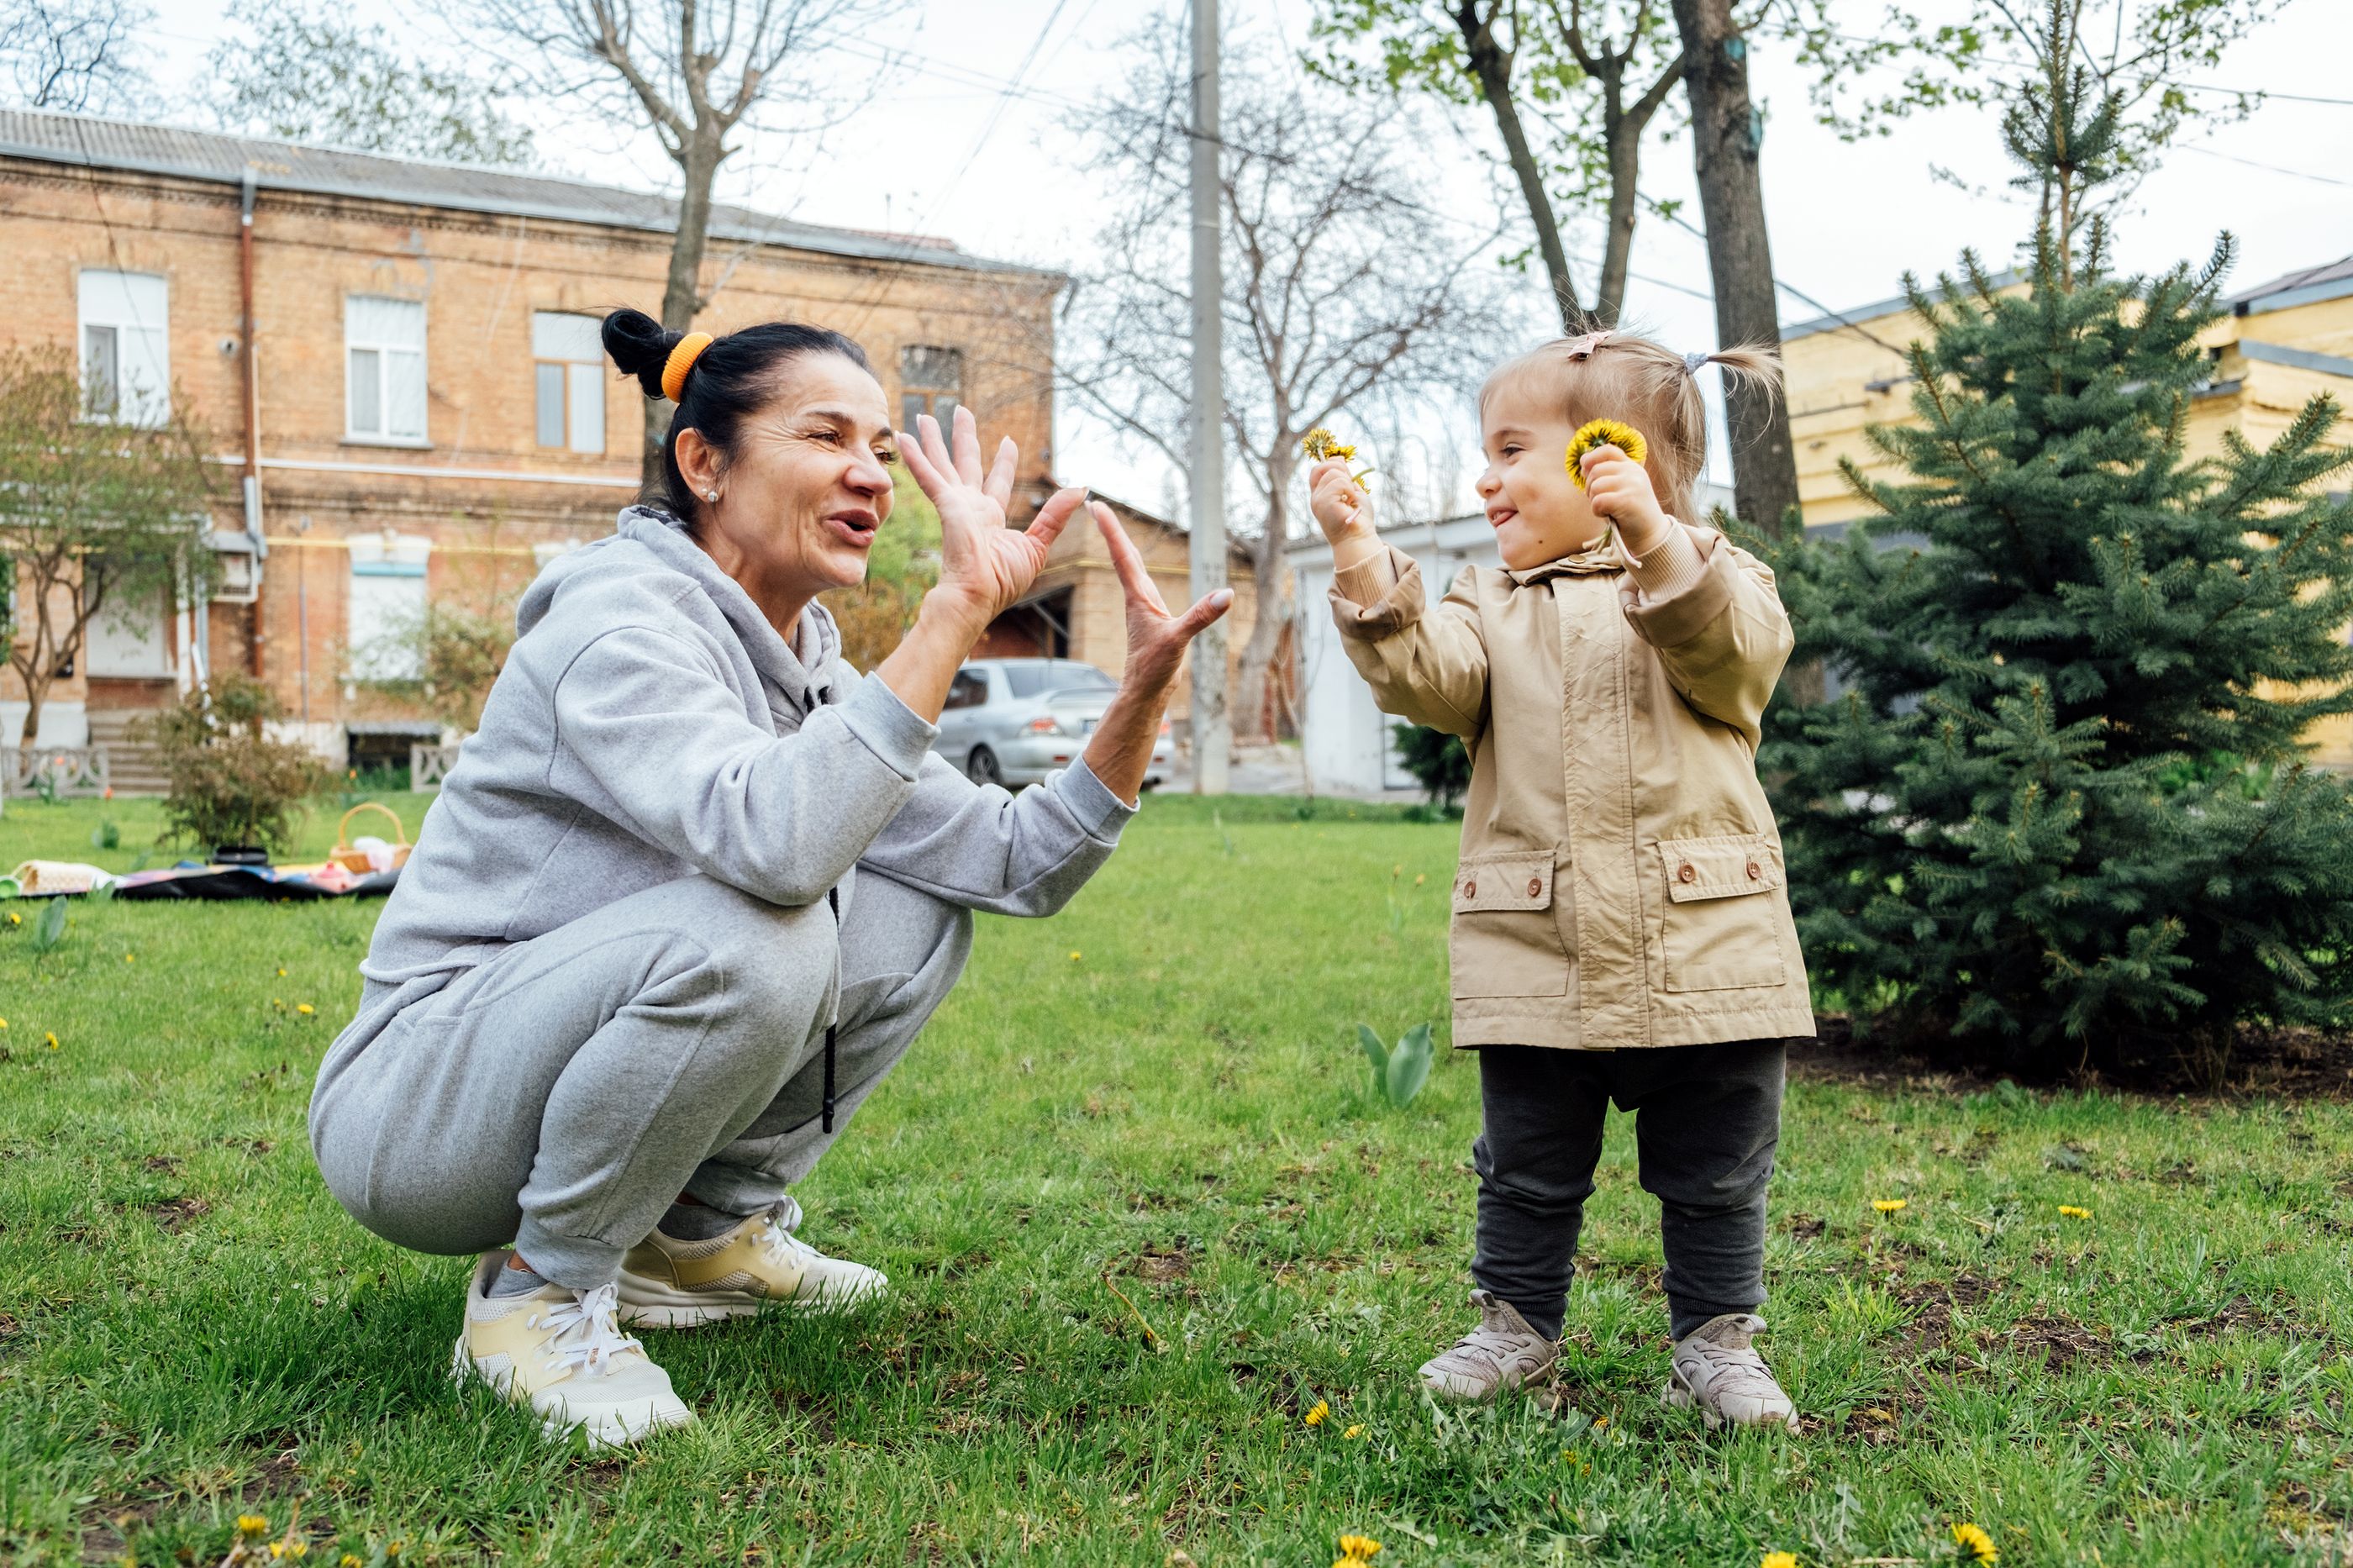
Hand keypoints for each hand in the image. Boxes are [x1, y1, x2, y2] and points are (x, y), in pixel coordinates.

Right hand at [898, 405, 1082, 634]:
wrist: (977, 596)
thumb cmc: (1003, 581)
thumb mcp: (1037, 544)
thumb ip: (1055, 515)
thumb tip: (1080, 489)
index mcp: (990, 518)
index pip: (996, 481)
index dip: (1003, 460)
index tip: (1007, 440)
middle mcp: (970, 507)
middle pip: (966, 463)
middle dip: (964, 438)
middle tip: (961, 411)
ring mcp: (955, 505)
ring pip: (943, 463)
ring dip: (933, 439)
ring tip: (925, 415)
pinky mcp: (946, 505)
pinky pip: (928, 475)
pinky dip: (916, 456)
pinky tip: (903, 437)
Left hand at [1095, 501, 1230, 694]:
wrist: (1145, 691)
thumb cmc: (1153, 668)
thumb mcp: (1178, 640)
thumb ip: (1200, 617)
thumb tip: (1226, 594)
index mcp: (1138, 597)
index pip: (1122, 555)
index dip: (1111, 529)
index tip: (1096, 505)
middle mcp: (1138, 597)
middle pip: (1123, 555)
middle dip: (1111, 530)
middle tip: (1096, 505)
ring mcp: (1144, 606)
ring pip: (1130, 567)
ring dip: (1121, 544)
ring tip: (1109, 524)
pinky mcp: (1151, 615)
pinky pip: (1141, 581)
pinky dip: (1135, 564)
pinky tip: (1137, 564)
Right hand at [1308, 458, 1373, 545]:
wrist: (1359, 538)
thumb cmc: (1358, 519)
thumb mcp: (1352, 491)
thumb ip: (1344, 476)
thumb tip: (1338, 457)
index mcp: (1320, 495)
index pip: (1318, 469)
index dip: (1331, 464)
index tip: (1347, 474)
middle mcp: (1315, 497)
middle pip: (1325, 466)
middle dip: (1342, 471)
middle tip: (1350, 490)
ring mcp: (1317, 500)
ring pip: (1334, 472)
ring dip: (1348, 484)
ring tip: (1350, 501)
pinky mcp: (1323, 503)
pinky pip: (1340, 482)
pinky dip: (1350, 490)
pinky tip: (1349, 503)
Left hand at [1578, 446, 1671, 554]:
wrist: (1650, 534)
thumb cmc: (1629, 513)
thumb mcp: (1620, 488)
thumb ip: (1606, 475)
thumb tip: (1583, 464)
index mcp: (1631, 467)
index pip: (1608, 450)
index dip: (1591, 456)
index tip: (1584, 467)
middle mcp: (1633, 472)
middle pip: (1596, 470)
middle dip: (1589, 487)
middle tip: (1599, 500)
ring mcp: (1632, 484)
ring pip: (1595, 486)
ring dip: (1593, 500)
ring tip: (1606, 508)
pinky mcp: (1627, 500)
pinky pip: (1598, 501)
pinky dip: (1597, 511)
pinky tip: (1607, 515)